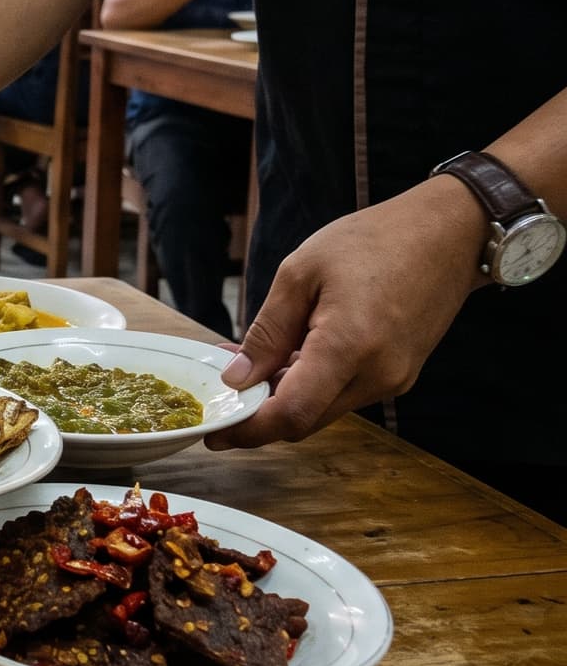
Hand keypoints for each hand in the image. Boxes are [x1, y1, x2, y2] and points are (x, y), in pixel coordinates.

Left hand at [208, 176, 486, 447]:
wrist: (448, 234)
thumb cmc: (374, 241)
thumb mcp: (301, 272)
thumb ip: (268, 332)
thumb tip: (237, 378)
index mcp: (349, 347)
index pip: (291, 414)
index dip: (248, 429)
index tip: (215, 431)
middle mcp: (377, 375)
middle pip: (305, 420)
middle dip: (260, 412)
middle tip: (223, 388)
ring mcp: (394, 379)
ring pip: (324, 408)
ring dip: (285, 395)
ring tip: (254, 360)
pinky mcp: (400, 375)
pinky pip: (344, 392)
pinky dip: (312, 383)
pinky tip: (291, 354)